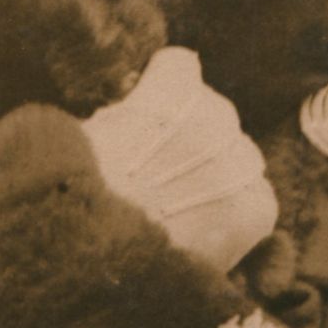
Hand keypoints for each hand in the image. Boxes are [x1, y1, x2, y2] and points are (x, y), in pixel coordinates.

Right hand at [79, 46, 278, 271]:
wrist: (91, 263)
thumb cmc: (71, 199)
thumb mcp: (77, 135)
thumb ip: (116, 114)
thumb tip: (130, 113)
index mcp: (169, 94)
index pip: (179, 65)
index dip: (156, 88)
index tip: (141, 111)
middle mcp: (214, 121)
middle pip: (212, 108)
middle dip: (187, 129)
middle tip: (153, 166)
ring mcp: (238, 166)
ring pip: (236, 151)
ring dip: (211, 167)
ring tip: (174, 201)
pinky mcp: (254, 210)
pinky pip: (256, 194)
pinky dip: (232, 205)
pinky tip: (200, 222)